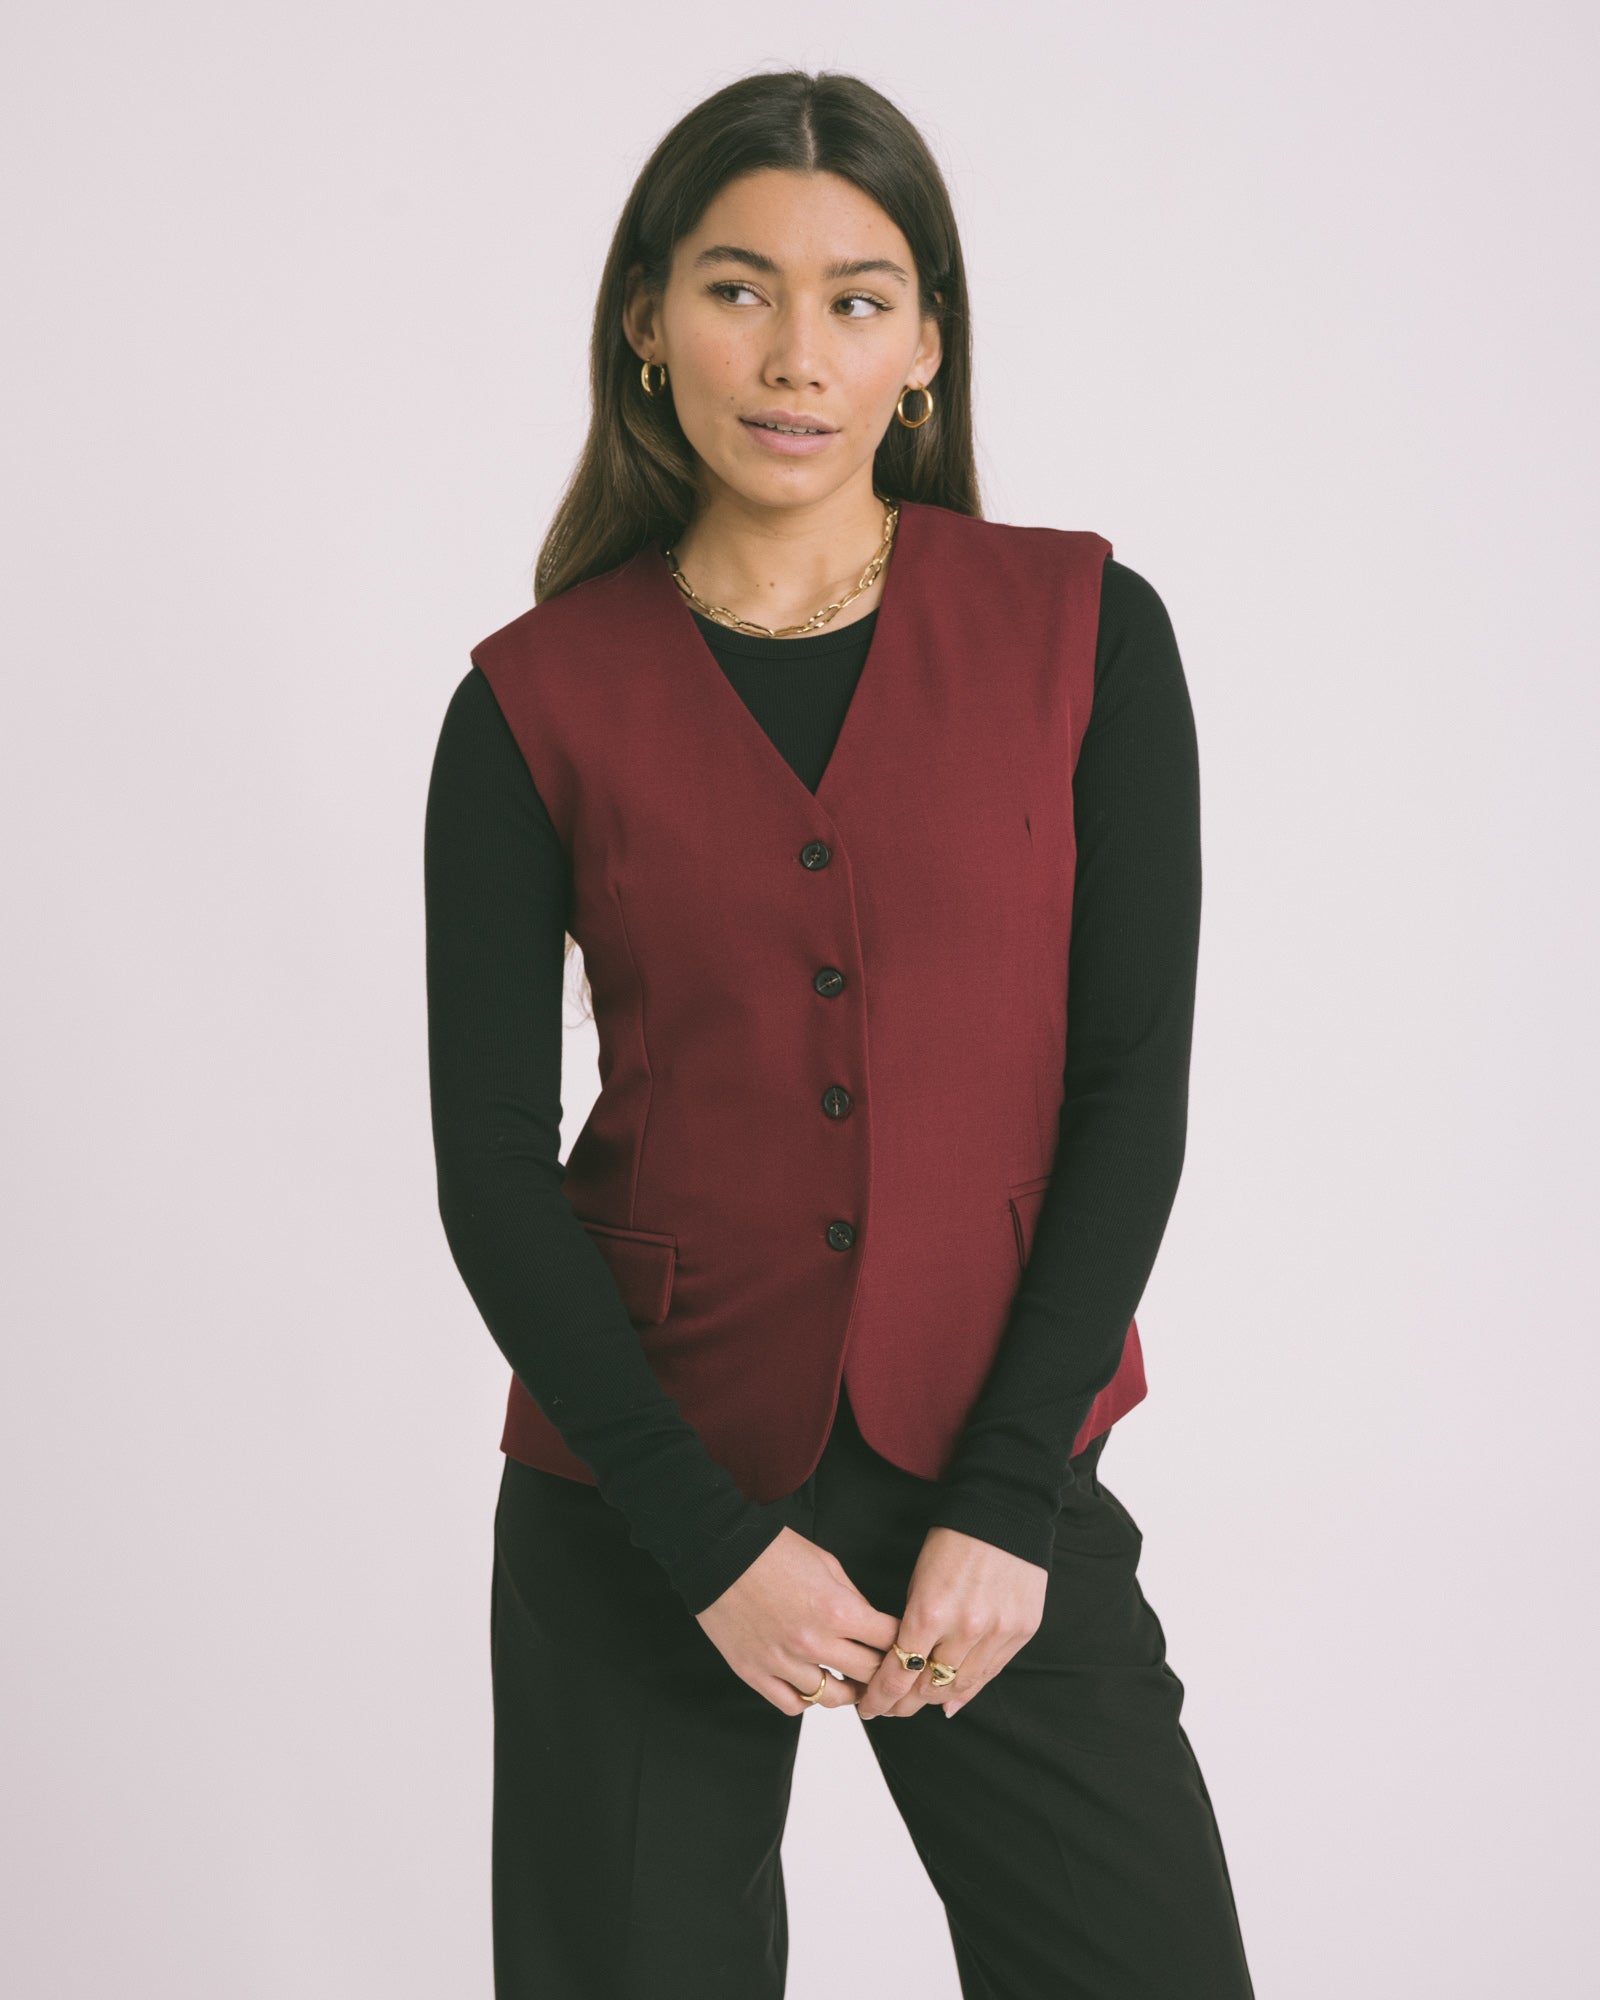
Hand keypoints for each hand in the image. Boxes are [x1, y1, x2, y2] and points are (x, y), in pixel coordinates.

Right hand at [696, 1525, 902, 1713]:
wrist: (719, 1554)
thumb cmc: (774, 1551)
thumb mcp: (827, 1564)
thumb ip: (852, 1599)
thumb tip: (870, 1625)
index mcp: (837, 1610)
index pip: (889, 1641)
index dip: (902, 1642)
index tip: (905, 1645)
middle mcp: (814, 1642)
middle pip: (869, 1674)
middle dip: (884, 1672)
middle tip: (887, 1672)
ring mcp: (783, 1662)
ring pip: (833, 1698)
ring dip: (849, 1690)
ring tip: (852, 1682)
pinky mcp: (756, 1673)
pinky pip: (794, 1703)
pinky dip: (808, 1698)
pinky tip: (813, 1684)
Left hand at [855, 1526, 1046, 1720]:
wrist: (1004, 1511)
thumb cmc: (953, 1541)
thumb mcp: (919, 1580)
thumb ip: (912, 1627)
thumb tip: (908, 1674)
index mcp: (930, 1611)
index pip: (899, 1674)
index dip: (881, 1698)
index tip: (869, 1707)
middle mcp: (965, 1629)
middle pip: (930, 1688)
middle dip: (905, 1703)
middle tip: (890, 1707)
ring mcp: (998, 1632)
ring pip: (962, 1686)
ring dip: (936, 1697)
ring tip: (919, 1701)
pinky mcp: (1022, 1631)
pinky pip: (992, 1672)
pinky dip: (970, 1685)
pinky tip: (954, 1696)